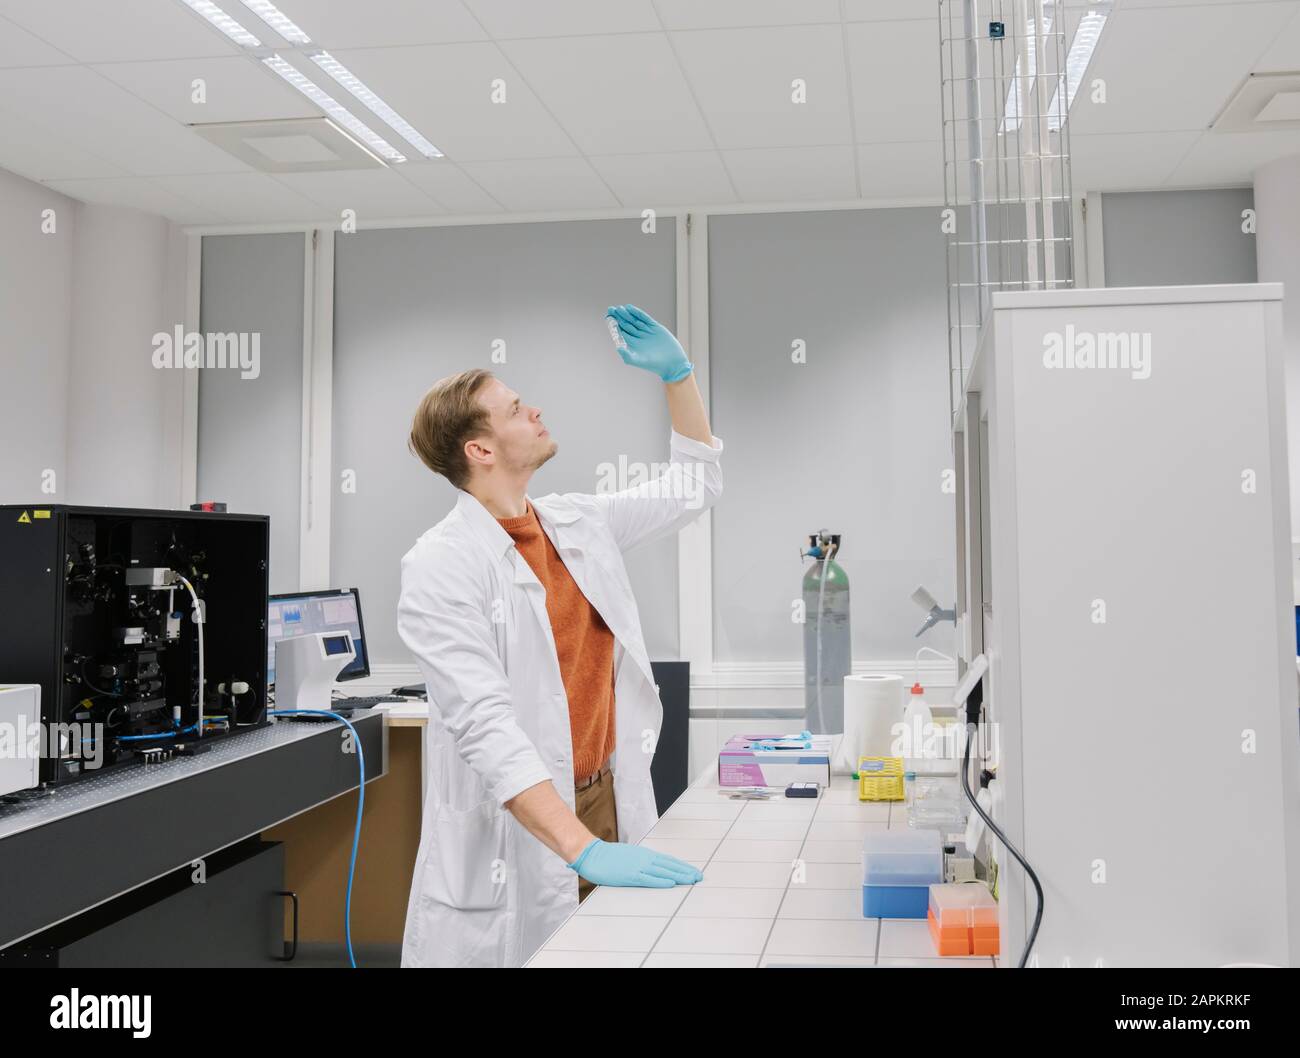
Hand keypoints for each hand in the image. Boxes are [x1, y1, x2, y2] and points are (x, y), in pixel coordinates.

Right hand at [566, 838, 703, 887]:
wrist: (593, 854)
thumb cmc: (609, 857)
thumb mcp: (630, 856)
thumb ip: (642, 861)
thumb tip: (653, 866)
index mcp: (645, 854)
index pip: (669, 861)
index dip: (682, 866)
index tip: (694, 871)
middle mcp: (645, 859)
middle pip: (670, 866)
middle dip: (686, 872)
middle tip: (700, 877)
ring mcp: (638, 867)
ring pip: (663, 872)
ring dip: (679, 876)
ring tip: (692, 881)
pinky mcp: (630, 876)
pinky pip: (649, 879)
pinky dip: (661, 881)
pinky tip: (671, 884)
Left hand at [606, 304, 692, 382]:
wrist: (672, 362)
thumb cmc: (654, 364)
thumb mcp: (638, 360)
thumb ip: (627, 355)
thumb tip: (618, 348)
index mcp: (632, 344)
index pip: (621, 332)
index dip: (614, 324)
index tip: (608, 317)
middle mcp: (638, 337)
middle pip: (626, 324)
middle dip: (619, 317)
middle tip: (611, 309)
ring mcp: (646, 331)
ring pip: (634, 320)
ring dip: (626, 314)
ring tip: (619, 308)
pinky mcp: (655, 327)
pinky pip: (644, 318)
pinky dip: (637, 313)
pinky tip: (630, 308)